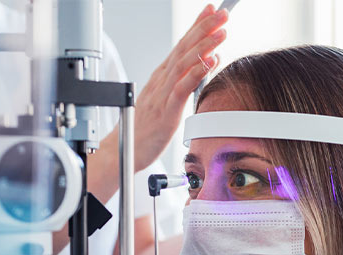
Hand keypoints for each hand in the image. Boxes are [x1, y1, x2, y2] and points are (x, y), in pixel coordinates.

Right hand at [133, 4, 228, 169]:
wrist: (121, 152)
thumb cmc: (143, 129)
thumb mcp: (166, 102)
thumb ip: (183, 82)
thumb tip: (204, 64)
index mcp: (162, 77)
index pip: (182, 45)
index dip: (197, 26)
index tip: (212, 10)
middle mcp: (161, 81)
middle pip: (184, 48)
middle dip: (203, 28)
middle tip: (221, 13)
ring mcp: (162, 95)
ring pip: (184, 64)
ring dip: (203, 46)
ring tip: (220, 33)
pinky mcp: (165, 112)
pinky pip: (181, 89)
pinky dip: (196, 74)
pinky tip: (209, 63)